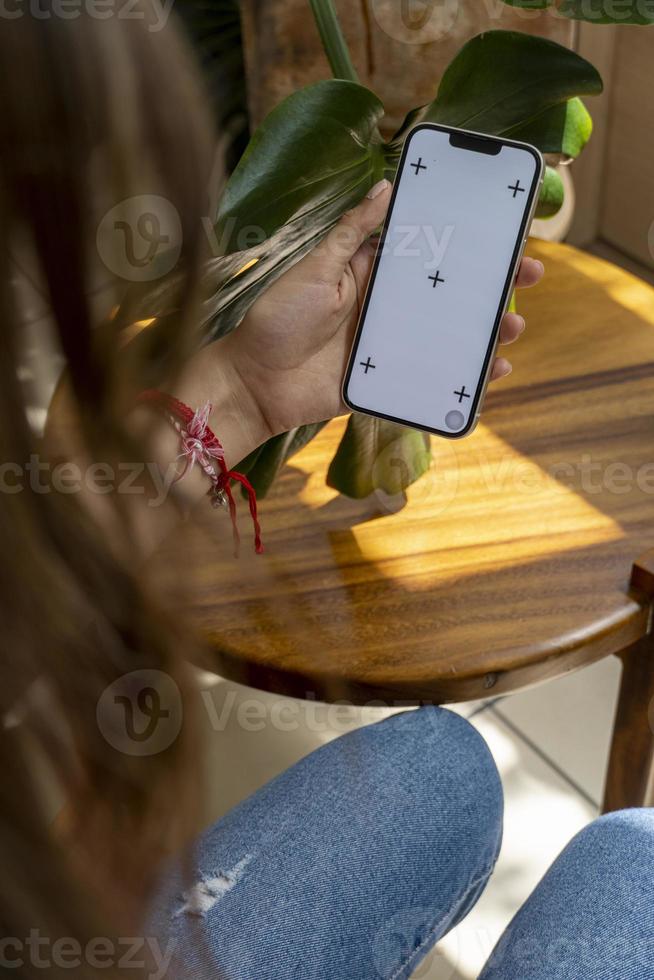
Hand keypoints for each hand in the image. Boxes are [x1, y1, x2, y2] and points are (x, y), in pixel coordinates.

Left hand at [219, 178, 543, 440]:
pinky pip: (431, 377)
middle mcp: (387, 308)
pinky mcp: (387, 381)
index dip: (466, 245)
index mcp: (372, 275)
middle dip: (489, 287)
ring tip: (511, 327)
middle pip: (448, 295)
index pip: (429, 253)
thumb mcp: (315, 268)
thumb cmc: (278, 319)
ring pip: (448, 336)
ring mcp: (390, 346)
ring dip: (483, 331)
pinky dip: (460, 377)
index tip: (504, 236)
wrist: (254, 383)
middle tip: (527, 278)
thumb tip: (385, 186)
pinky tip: (487, 374)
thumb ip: (352, 233)